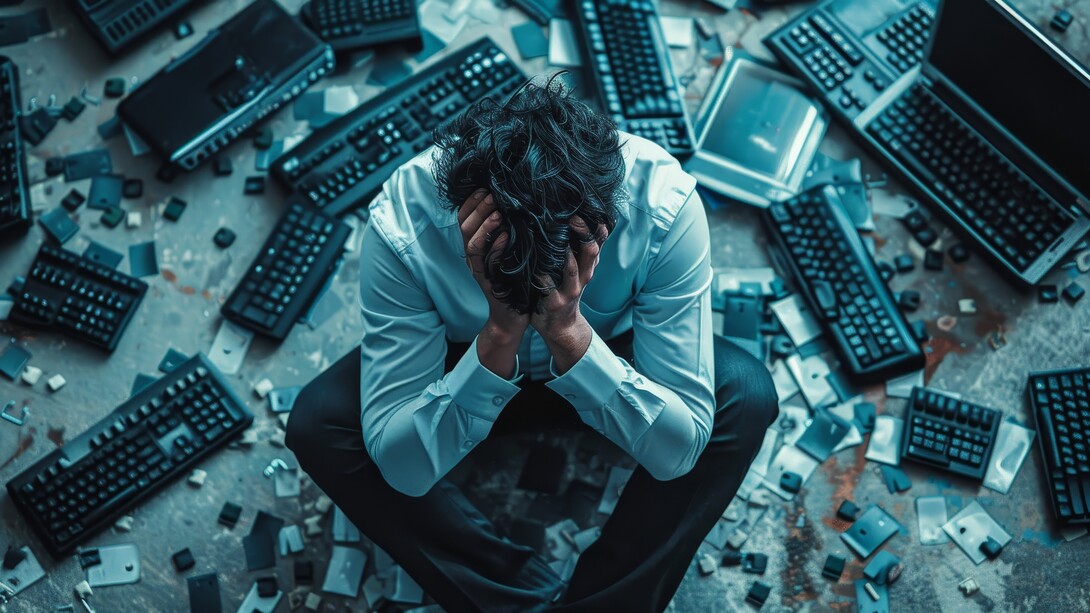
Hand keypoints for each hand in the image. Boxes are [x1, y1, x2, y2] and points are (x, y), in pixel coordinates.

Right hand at [460, 190, 527, 376]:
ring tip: (499, 213)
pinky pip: (487, 263)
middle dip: (478, 208)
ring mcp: (479, 269)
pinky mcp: (489, 282)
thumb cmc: (516, 280)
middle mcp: (474, 257)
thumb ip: (507, 229)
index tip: (485, 186)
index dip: (472, 201)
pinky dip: (495, 248)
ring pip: (471, 244)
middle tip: (494, 194)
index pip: (464, 218)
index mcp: (477, 246)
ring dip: (484, 226)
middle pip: (464, 227)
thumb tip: (514, 202)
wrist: (514, 315)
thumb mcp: (510, 249)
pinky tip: (506, 237)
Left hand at [531, 216, 607, 373]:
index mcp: (588, 265)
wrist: (561, 326)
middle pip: (590, 250)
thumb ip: (578, 249)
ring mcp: (570, 289)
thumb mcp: (578, 271)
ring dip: (566, 252)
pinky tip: (533, 264)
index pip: (599, 240)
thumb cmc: (565, 291)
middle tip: (573, 217)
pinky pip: (548, 285)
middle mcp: (584, 275)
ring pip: (572, 268)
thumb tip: (577, 219)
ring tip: (556, 236)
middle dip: (583, 233)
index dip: (597, 225)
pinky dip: (541, 275)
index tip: (589, 207)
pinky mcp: (556, 301)